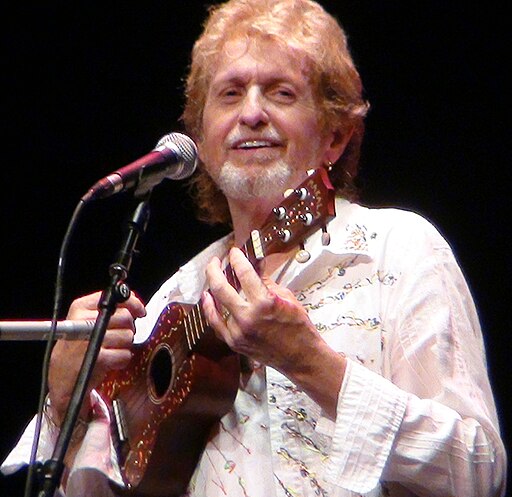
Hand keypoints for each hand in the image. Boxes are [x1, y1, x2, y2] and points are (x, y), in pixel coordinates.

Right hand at [48, 290, 145, 423]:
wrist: (62, 377)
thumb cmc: (78, 347)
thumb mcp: (87, 321)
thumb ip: (111, 309)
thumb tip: (136, 304)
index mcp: (81, 307)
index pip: (115, 298)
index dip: (132, 303)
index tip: (139, 311)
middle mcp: (83, 321)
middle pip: (125, 316)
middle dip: (128, 328)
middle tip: (118, 336)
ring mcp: (89, 339)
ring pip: (128, 335)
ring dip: (124, 345)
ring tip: (110, 349)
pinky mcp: (97, 357)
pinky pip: (125, 354)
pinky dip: (122, 359)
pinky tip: (111, 360)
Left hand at [202, 247, 344, 416]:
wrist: (301, 358)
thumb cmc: (298, 329)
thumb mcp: (287, 298)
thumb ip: (267, 282)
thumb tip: (255, 267)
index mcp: (264, 303)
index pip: (244, 273)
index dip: (237, 258)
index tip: (234, 252)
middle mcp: (248, 317)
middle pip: (220, 287)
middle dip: (214, 269)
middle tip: (215, 261)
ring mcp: (238, 332)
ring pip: (215, 305)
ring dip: (211, 286)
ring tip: (212, 276)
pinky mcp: (234, 342)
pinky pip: (216, 323)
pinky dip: (210, 309)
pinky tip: (208, 299)